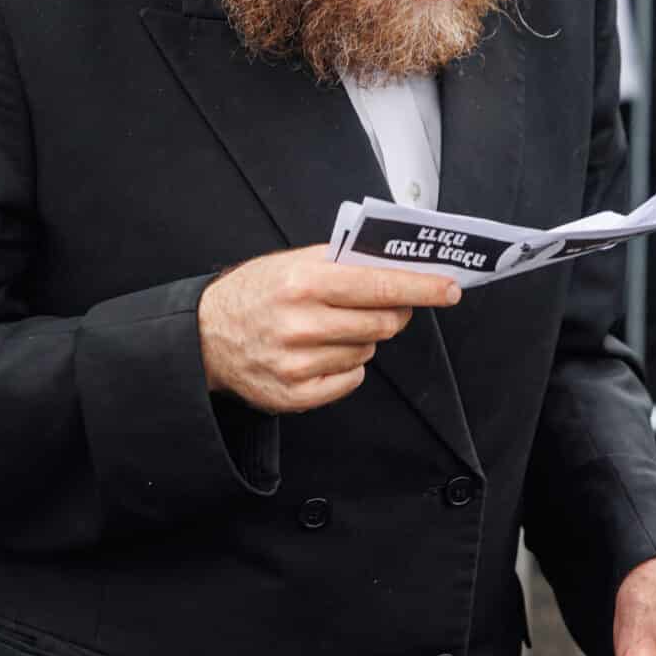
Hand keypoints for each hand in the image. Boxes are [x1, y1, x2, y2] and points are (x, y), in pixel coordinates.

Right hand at [197, 246, 460, 414]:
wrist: (206, 335)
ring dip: (361, 339)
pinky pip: (352, 379)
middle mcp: (301, 323)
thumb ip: (345, 262)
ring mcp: (298, 362)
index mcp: (304, 281)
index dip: (423, 288)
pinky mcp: (296, 394)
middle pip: (384, 322)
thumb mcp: (294, 261)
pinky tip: (320, 352)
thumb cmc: (255, 292)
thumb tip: (402, 264)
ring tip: (329, 328)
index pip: (382, 285)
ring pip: (368, 351)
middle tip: (381, 305)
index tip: (450, 288)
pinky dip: (346, 366)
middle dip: (392, 312)